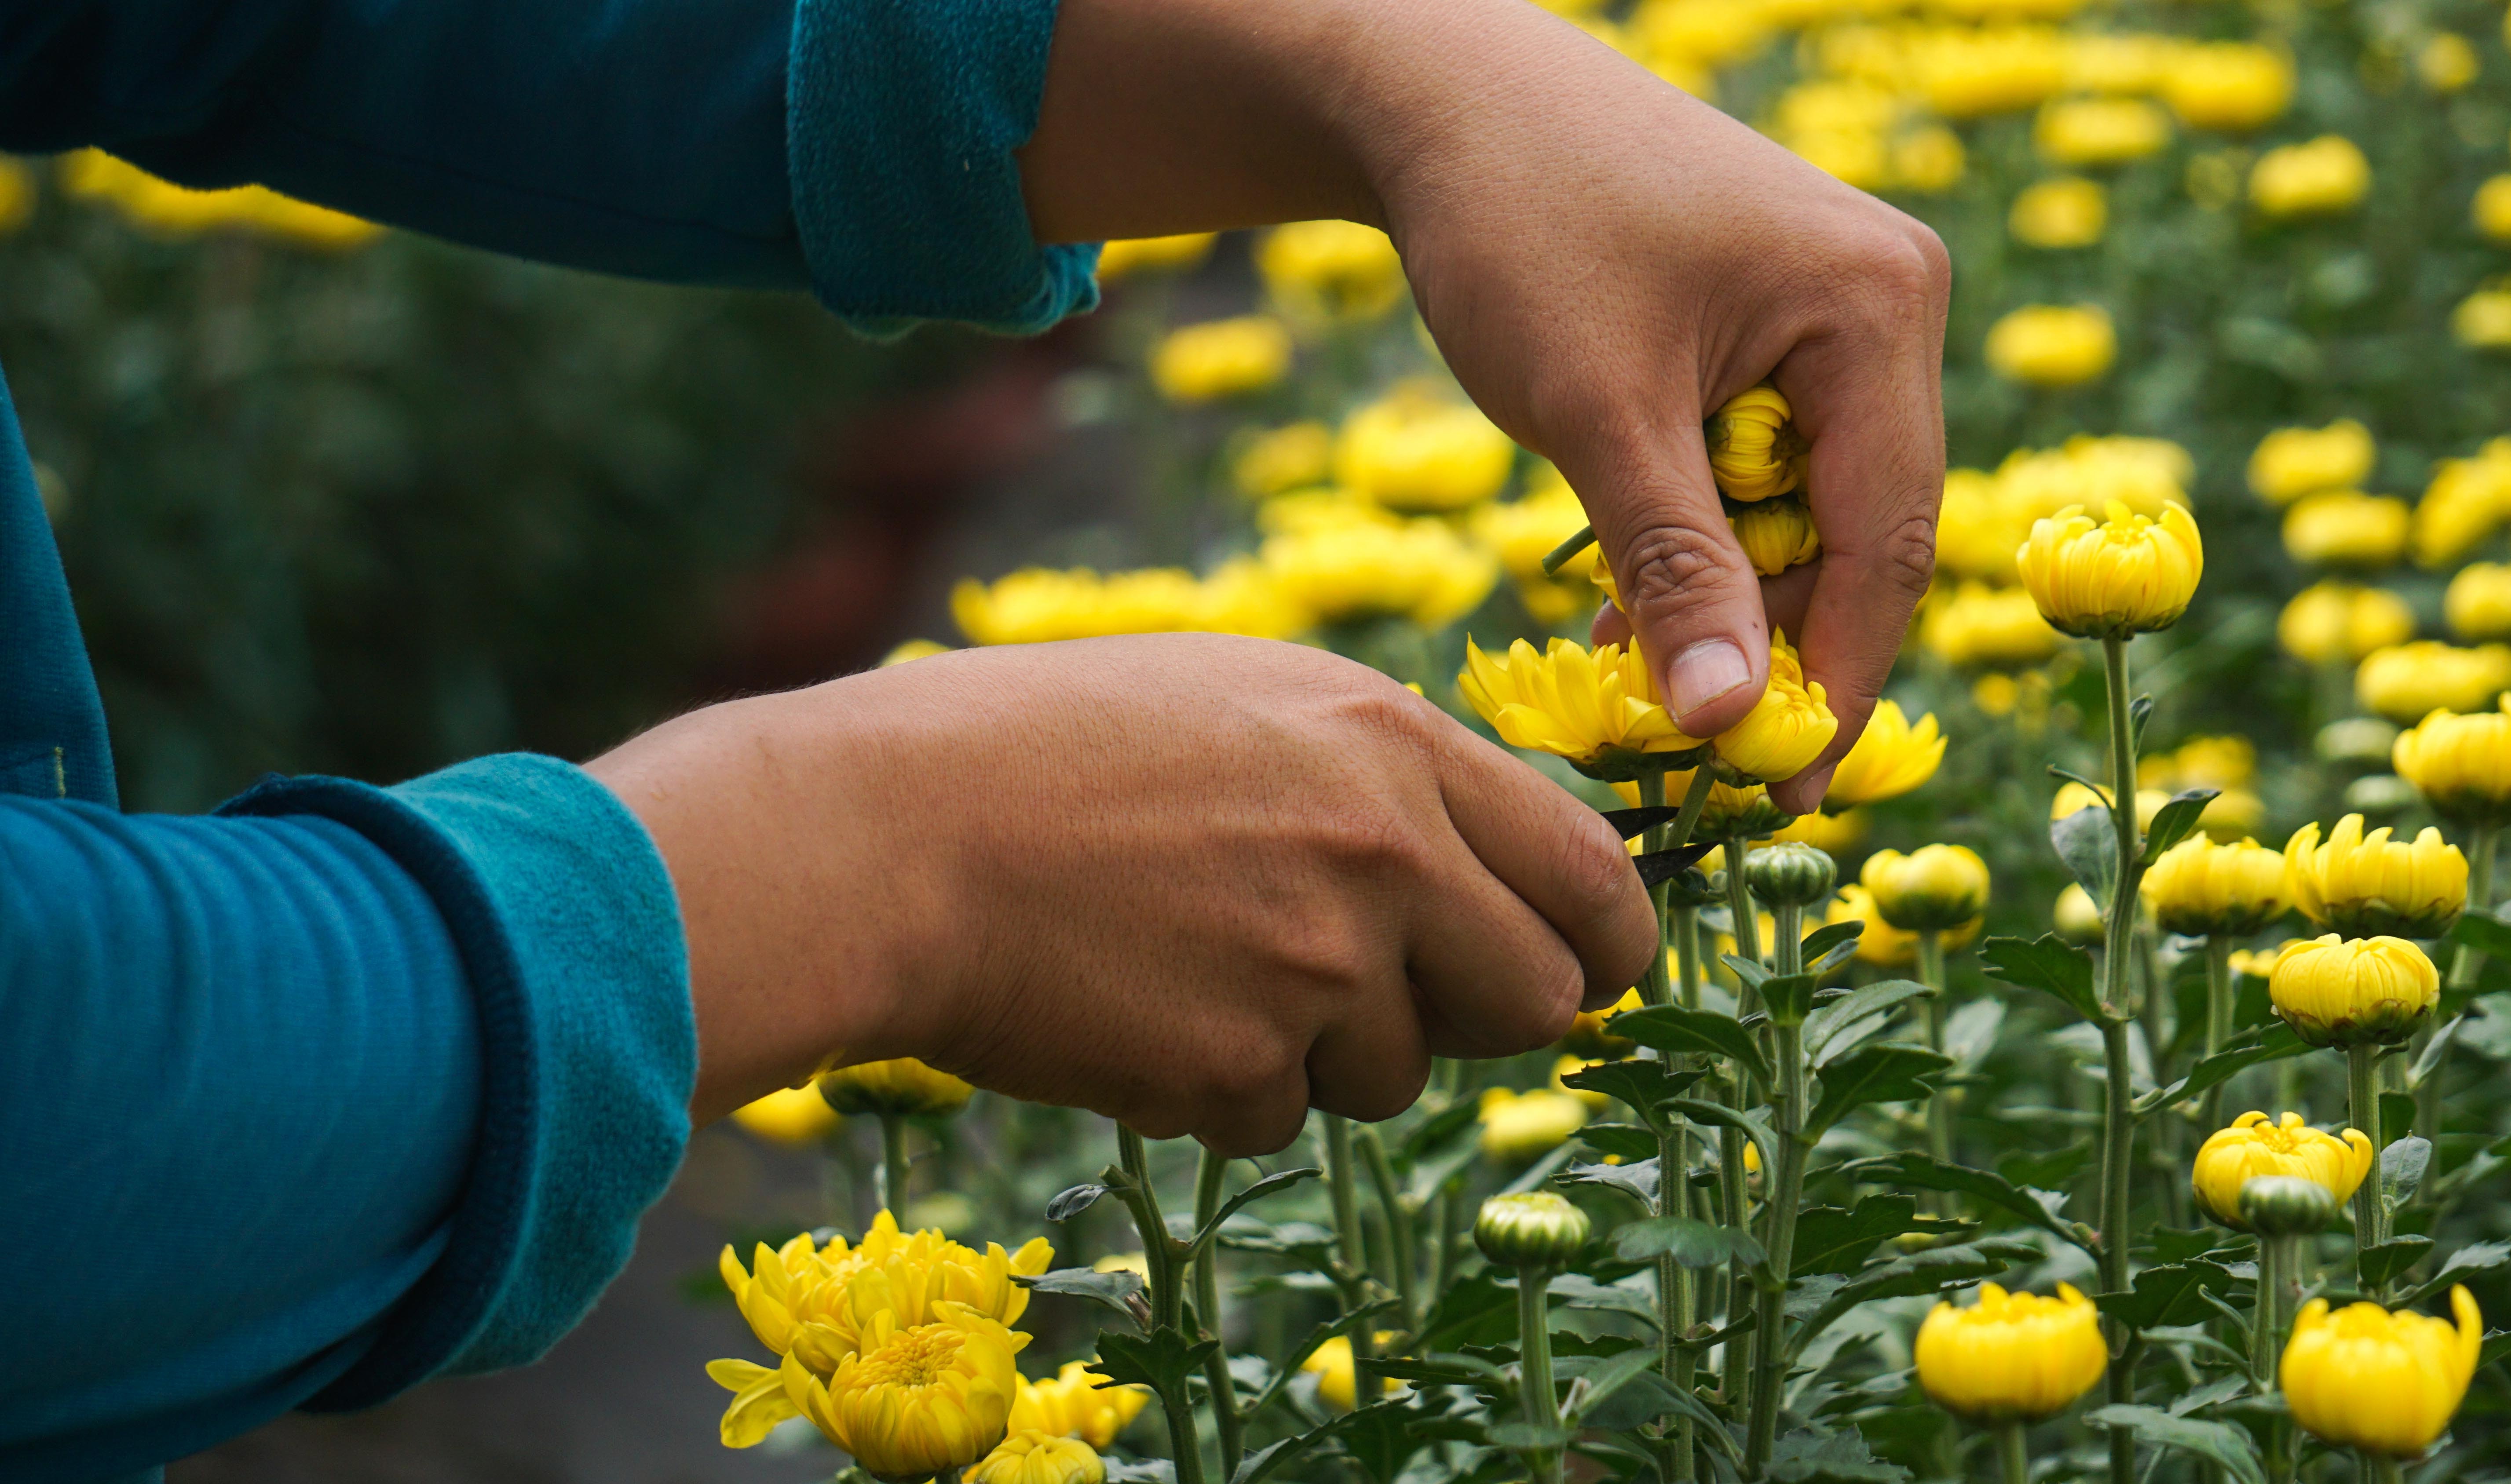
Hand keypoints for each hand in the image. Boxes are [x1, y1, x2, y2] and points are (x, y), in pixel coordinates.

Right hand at [587, 637, 1653, 1152]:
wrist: (891, 833)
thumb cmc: (1041, 745)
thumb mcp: (1241, 697)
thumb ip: (1377, 773)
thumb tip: (1471, 857)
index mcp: (1390, 746)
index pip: (1589, 872)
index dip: (1607, 940)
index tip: (1588, 970)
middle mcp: (1383, 857)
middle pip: (1539, 998)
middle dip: (1475, 1015)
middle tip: (1386, 996)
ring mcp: (1315, 971)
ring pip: (1396, 1073)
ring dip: (1323, 1050)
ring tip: (1195, 963)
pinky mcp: (1238, 1070)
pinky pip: (1279, 1117)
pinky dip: (1220, 1087)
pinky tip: (1134, 1006)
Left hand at [1019, 0, 1949, 813]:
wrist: (1443, 100)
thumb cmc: (1519, 228)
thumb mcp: (1599, 416)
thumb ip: (1675, 570)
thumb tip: (1724, 726)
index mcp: (1880, 307)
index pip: (1890, 541)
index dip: (1836, 681)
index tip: (1780, 792)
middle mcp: (1887, 304)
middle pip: (1860, 531)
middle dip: (1777, 649)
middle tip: (1704, 764)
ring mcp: (1835, 310)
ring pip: (1804, 509)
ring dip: (1730, 603)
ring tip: (1648, 694)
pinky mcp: (1770, 324)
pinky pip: (1762, 465)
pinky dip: (1705, 541)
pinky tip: (1640, 611)